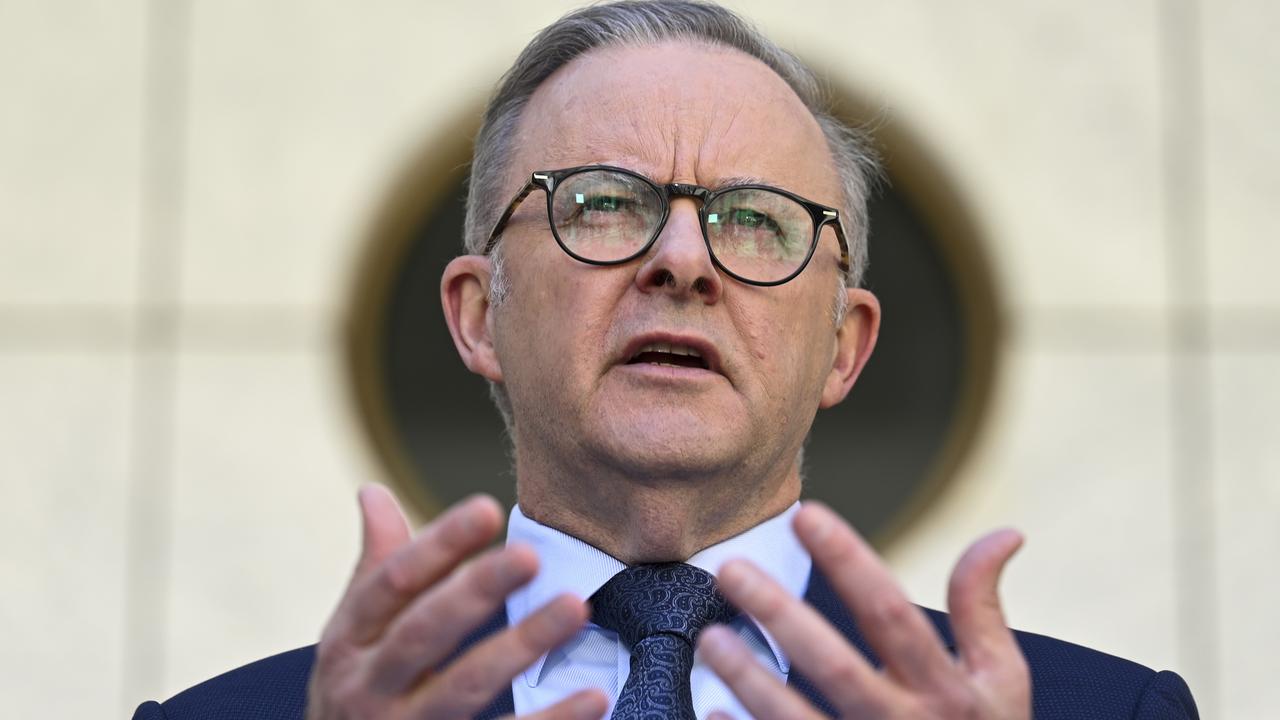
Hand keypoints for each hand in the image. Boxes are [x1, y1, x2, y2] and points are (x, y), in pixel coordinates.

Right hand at [306, 485, 607, 719]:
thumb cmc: (358, 692)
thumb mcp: (352, 635)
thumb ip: (378, 565)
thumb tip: (373, 490)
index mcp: (350, 641)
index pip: (392, 583)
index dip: (438, 545)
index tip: (487, 509)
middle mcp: (370, 687)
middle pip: (424, 632)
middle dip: (477, 590)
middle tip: (531, 554)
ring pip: (465, 686)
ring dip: (522, 645)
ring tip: (575, 607)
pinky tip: (593, 697)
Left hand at [698, 502, 1028, 718]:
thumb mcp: (1001, 680)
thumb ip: (982, 608)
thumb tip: (1005, 532)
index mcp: (946, 689)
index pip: (891, 613)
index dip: (850, 562)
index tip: (805, 515)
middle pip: (836, 666)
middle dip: (782, 616)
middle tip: (730, 569)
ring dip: (752, 681)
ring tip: (708, 637)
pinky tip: (713, 710)